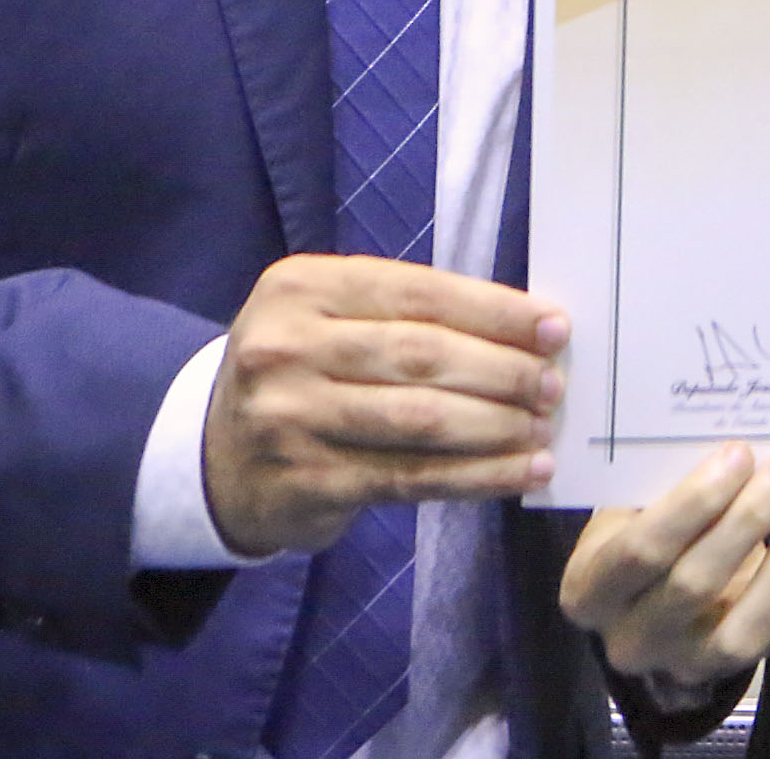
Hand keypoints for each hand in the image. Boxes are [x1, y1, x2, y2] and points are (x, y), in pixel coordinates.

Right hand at [200, 255, 567, 557]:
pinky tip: (520, 474)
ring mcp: (290, 418)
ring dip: (498, 427)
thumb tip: (526, 331)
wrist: (214, 456)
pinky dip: (476, 476)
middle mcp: (286, 348)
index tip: (554, 328)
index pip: (418, 293)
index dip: (494, 312)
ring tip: (544, 429)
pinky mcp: (305, 482)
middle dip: (503, 371)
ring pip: (421, 420)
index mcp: (300, 287)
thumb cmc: (303, 372)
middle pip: (422, 356)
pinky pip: (410, 477)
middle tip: (553, 384)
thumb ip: (408, 315)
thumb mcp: (330, 318)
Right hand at [562, 442, 769, 699]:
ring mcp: (682, 662)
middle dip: (747, 520)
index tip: (738, 453)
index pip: (641, 551)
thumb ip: (667, 483)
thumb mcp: (630, 509)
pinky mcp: (731, 668)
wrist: (644, 601)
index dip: (694, 503)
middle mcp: (629, 639)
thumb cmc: (638, 531)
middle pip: (693, 584)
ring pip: (742, 626)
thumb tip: (741, 442)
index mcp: (590, 588)